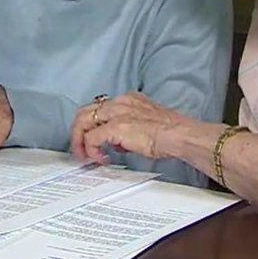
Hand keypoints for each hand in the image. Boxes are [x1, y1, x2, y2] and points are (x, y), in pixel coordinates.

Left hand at [70, 91, 185, 162]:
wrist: (178, 134)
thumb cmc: (171, 132)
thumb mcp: (146, 124)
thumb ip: (129, 130)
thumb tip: (118, 143)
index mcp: (128, 99)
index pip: (100, 107)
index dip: (93, 124)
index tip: (92, 137)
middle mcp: (119, 102)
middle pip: (86, 111)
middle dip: (79, 130)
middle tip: (80, 147)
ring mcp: (116, 113)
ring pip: (83, 122)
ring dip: (79, 140)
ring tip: (83, 154)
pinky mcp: (114, 127)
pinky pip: (91, 138)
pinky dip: (91, 150)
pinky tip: (100, 159)